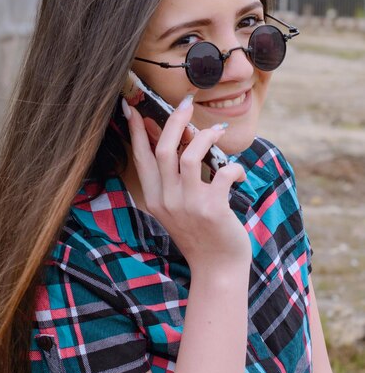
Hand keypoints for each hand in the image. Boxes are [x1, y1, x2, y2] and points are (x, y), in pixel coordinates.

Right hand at [123, 96, 251, 275]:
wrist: (217, 269)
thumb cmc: (201, 234)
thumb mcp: (177, 208)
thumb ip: (173, 179)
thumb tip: (174, 141)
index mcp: (155, 198)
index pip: (141, 157)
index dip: (136, 131)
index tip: (132, 107)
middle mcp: (167, 200)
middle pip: (163, 149)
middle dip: (174, 120)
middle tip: (187, 103)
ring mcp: (188, 205)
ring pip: (190, 156)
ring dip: (206, 137)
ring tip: (217, 132)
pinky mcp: (212, 209)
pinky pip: (224, 173)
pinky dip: (235, 168)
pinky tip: (239, 173)